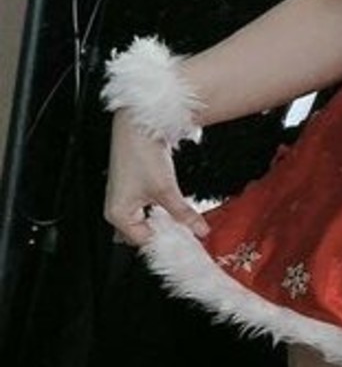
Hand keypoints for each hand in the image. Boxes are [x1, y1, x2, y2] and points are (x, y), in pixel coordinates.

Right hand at [104, 111, 210, 248]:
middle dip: (165, 231)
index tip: (187, 241)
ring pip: (147, 221)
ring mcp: (122, 199)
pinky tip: (173, 207)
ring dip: (164, 220)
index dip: (166, 241)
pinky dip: (160, 210)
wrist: (137, 125)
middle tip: (187, 231)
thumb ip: (184, 214)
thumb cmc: (140, 152)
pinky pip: (146, 209)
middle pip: (143, 233)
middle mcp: (116, 209)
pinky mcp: (131, 189)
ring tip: (181, 218)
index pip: (143, 240)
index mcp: (117, 214)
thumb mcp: (166, 189)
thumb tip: (199, 230)